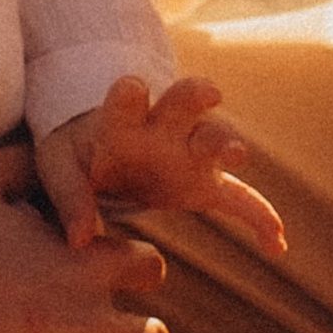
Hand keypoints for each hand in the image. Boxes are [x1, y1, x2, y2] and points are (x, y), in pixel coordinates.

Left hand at [36, 76, 290, 260]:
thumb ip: (67, 196)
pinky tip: (274, 245)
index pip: (127, 98)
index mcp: (122, 118)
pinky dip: (259, 218)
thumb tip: (79, 240)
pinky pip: (240, 199)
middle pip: (186, 100)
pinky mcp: (205, 183)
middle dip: (196, 94)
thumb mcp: (58, 167)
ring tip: (236, 156)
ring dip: (227, 143)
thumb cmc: (78, 153)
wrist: (104, 154)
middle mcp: (163, 127)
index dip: (130, 93)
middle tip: (207, 91)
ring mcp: (190, 152)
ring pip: (217, 137)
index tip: (133, 87)